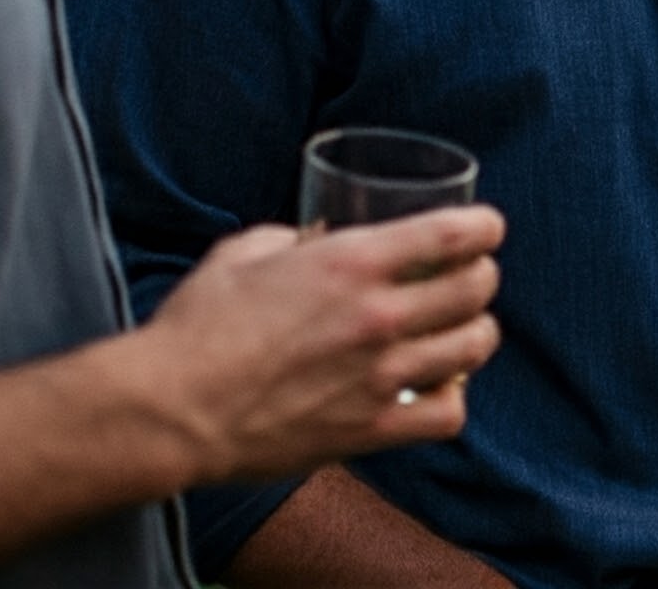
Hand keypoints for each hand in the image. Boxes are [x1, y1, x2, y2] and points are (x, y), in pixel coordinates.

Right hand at [133, 204, 504, 486]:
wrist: (171, 411)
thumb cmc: (198, 326)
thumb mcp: (248, 250)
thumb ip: (295, 237)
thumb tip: (316, 237)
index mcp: (353, 260)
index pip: (457, 234)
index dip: (486, 227)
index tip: (486, 230)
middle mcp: (378, 314)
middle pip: (476, 289)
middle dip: (481, 277)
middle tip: (470, 279)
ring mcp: (379, 376)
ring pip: (474, 347)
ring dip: (475, 334)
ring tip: (461, 332)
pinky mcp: (369, 430)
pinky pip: (446, 414)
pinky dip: (451, 399)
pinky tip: (434, 388)